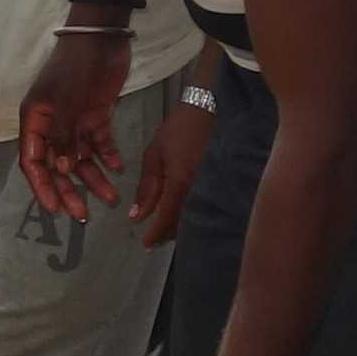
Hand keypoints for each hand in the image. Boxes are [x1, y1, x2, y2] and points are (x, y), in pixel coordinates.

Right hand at [18, 26, 137, 215]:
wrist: (102, 36)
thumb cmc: (75, 66)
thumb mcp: (65, 101)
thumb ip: (63, 137)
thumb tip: (63, 170)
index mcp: (35, 120)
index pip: (33, 162)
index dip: (43, 187)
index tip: (56, 210)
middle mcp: (51, 125)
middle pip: (58, 166)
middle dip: (70, 190)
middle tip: (84, 215)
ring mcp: (74, 120)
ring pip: (81, 158)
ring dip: (94, 178)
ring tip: (111, 199)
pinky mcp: (96, 115)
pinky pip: (99, 143)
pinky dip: (107, 156)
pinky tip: (118, 169)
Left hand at [131, 90, 213, 245]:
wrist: (209, 110)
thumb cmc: (178, 130)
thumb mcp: (154, 155)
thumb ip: (147, 187)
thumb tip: (136, 215)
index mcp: (180, 181)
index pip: (167, 216)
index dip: (156, 233)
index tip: (146, 245)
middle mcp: (199, 188)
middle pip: (183, 223)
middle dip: (168, 234)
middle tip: (153, 241)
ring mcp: (212, 187)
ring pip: (195, 217)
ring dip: (180, 227)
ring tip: (165, 232)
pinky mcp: (220, 183)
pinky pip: (205, 206)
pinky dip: (192, 215)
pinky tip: (184, 217)